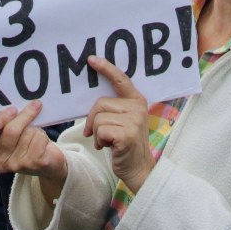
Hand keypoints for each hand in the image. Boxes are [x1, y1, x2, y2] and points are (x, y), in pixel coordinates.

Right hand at [0, 100, 67, 185]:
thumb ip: (7, 123)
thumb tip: (18, 102)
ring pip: (27, 134)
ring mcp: (17, 165)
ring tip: (35, 134)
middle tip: (34, 105)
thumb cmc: (24, 144)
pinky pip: (39, 139)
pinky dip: (43, 136)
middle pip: (10, 131)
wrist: (46, 164)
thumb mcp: (10, 135)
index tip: (13, 109)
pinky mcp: (34, 164)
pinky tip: (42, 143)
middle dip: (24, 116)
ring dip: (35, 129)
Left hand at [84, 56, 154, 191]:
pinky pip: (100, 131)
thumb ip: (115, 107)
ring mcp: (134, 121)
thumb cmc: (125, 144)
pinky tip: (109, 147)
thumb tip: (93, 99)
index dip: (106, 68)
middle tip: (99, 133)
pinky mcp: (127, 134)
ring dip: (97, 133)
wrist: (139, 170)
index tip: (91, 59)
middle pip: (100, 103)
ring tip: (108, 141)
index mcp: (137, 100)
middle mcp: (138, 108)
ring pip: (98, 118)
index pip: (120, 79)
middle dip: (93, 119)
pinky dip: (99, 141)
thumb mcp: (124, 121)